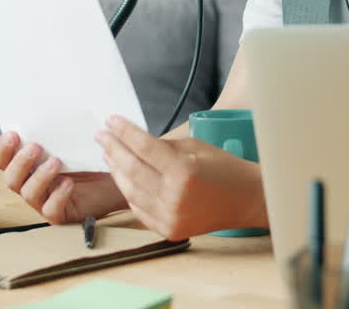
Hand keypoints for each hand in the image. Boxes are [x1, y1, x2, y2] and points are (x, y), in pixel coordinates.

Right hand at [0, 131, 127, 223]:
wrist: (120, 171)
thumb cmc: (94, 153)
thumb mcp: (73, 136)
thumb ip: (56, 127)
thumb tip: (47, 105)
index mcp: (30, 162)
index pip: (3, 158)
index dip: (3, 148)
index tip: (13, 134)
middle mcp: (33, 181)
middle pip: (10, 178)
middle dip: (19, 162)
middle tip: (36, 147)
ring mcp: (45, 198)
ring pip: (27, 194)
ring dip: (39, 176)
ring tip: (56, 162)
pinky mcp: (61, 213)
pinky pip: (50, 210)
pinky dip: (57, 196)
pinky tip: (68, 184)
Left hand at [96, 114, 268, 241]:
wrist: (247, 200)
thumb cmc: (225, 169)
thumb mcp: (195, 147)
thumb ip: (163, 146)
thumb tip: (132, 140)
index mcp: (183, 172)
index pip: (143, 147)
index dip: (123, 132)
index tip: (110, 120)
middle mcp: (174, 197)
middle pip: (132, 169)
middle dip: (113, 148)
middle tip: (101, 134)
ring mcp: (170, 217)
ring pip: (130, 191)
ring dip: (116, 170)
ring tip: (108, 154)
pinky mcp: (168, 229)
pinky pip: (139, 209)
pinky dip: (128, 192)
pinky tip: (122, 177)